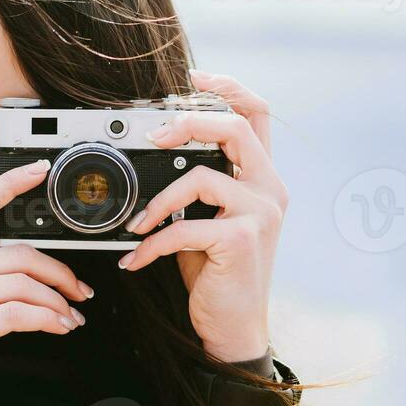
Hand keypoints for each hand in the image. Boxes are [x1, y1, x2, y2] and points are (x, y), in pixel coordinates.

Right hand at [0, 158, 94, 405]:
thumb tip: (16, 280)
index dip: (10, 184)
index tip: (39, 170)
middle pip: (19, 255)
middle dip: (61, 272)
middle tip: (81, 291)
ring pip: (22, 283)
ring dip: (58, 302)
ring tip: (71, 318)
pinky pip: (15, 314)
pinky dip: (46, 319)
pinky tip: (57, 328)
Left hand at [117, 70, 286, 362]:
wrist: (233, 328)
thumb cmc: (217, 274)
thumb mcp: (208, 221)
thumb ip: (197, 186)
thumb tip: (153, 152)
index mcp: (264, 177)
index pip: (257, 111)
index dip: (226, 84)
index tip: (191, 76)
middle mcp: (271, 189)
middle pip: (235, 126)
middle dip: (188, 120)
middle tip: (153, 135)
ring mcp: (261, 214)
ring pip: (201, 177)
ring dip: (157, 200)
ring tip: (135, 223)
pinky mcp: (242, 241)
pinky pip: (185, 227)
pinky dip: (151, 244)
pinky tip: (135, 259)